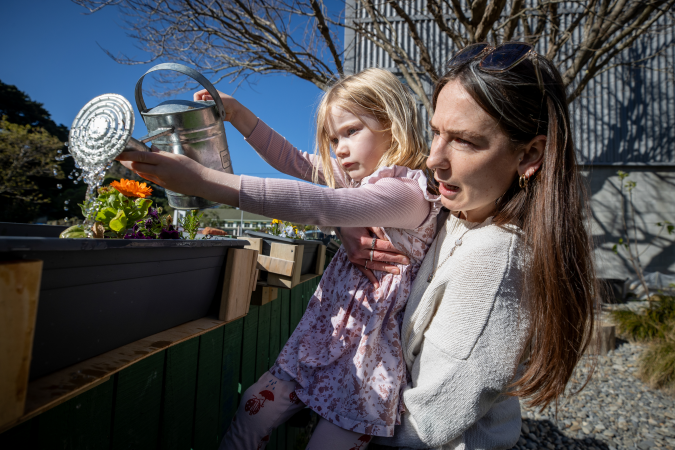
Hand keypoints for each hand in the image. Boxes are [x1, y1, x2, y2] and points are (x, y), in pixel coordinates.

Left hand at [116, 148, 239, 205]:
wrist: (201, 183)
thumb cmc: (191, 168)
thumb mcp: (177, 157)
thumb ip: (162, 154)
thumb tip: (150, 149)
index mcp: (164, 161)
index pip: (141, 156)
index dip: (127, 154)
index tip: (118, 152)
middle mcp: (160, 171)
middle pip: (137, 166)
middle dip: (127, 161)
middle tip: (120, 156)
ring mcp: (161, 180)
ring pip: (141, 173)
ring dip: (134, 167)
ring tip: (128, 161)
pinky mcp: (162, 186)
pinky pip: (149, 178)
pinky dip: (144, 172)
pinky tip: (142, 169)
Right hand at [194, 89, 257, 136]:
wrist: (235, 112)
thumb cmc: (229, 103)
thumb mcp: (220, 99)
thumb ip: (211, 98)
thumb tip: (203, 97)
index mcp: (210, 92)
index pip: (198, 94)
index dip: (197, 99)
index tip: (199, 105)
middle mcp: (208, 98)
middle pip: (198, 102)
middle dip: (199, 105)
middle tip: (203, 110)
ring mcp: (209, 105)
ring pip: (201, 108)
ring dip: (202, 110)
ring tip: (207, 113)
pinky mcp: (211, 112)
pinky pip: (204, 113)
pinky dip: (205, 114)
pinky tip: (208, 116)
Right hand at [337, 226, 409, 287]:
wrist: (340, 226)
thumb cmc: (356, 222)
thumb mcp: (367, 223)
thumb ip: (379, 231)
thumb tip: (392, 240)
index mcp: (362, 240)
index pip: (382, 246)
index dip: (394, 249)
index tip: (404, 251)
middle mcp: (358, 251)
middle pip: (380, 256)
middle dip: (394, 259)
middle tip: (406, 261)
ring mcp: (355, 258)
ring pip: (373, 265)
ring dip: (386, 268)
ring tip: (397, 271)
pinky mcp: (353, 261)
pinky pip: (363, 270)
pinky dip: (370, 278)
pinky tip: (376, 285)